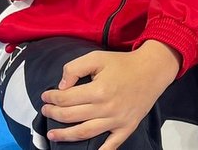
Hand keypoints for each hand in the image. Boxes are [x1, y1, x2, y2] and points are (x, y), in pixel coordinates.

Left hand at [40, 41, 180, 149]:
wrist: (152, 70)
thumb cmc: (123, 64)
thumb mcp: (97, 57)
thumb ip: (75, 68)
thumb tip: (61, 86)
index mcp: (99, 90)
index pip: (66, 98)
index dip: (51, 98)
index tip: (45, 96)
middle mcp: (107, 108)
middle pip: (71, 116)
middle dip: (53, 114)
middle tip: (46, 111)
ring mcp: (117, 120)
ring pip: (84, 133)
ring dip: (65, 135)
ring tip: (52, 135)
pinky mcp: (127, 127)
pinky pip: (111, 145)